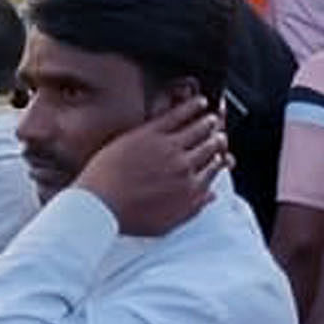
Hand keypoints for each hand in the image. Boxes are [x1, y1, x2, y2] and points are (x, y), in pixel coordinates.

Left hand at [71, 94, 226, 236]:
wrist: (101, 204)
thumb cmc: (129, 217)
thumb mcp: (167, 222)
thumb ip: (193, 208)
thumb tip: (210, 197)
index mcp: (190, 189)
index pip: (214, 170)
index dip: (220, 161)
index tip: (221, 156)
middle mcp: (185, 167)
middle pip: (210, 148)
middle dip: (218, 140)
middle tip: (221, 134)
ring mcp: (169, 148)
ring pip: (199, 129)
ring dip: (209, 122)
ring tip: (214, 117)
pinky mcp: (152, 133)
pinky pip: (178, 115)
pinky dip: (192, 106)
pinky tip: (199, 101)